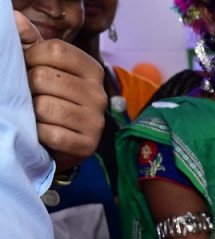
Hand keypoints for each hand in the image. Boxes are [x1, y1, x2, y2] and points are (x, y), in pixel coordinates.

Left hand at [19, 17, 106, 172]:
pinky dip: (40, 134)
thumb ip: (31, 43)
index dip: (31, 56)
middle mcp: (99, 94)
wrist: (65, 140)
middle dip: (29, 87)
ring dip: (33, 113)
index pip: (55, 50)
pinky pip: (52, 133)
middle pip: (44, 78)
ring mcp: (96, 121)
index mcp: (92, 70)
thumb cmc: (52, 97)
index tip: (29, 67)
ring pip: (44, 107)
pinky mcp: (88, 144)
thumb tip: (17, 19)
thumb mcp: (45, 67)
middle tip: (33, 96)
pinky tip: (44, 132)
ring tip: (38, 115)